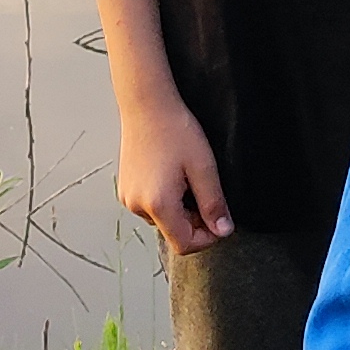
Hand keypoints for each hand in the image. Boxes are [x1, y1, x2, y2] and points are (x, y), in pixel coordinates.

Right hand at [113, 93, 229, 251]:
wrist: (147, 105)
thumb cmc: (176, 131)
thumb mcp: (204, 168)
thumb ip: (214, 203)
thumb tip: (223, 231)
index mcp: (158, 204)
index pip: (184, 244)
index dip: (207, 237)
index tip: (219, 219)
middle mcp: (137, 205)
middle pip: (173, 233)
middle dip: (194, 221)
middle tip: (205, 190)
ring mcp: (128, 197)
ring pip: (163, 220)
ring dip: (180, 209)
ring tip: (187, 178)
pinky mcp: (126, 189)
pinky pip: (151, 206)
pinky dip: (166, 199)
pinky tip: (172, 175)